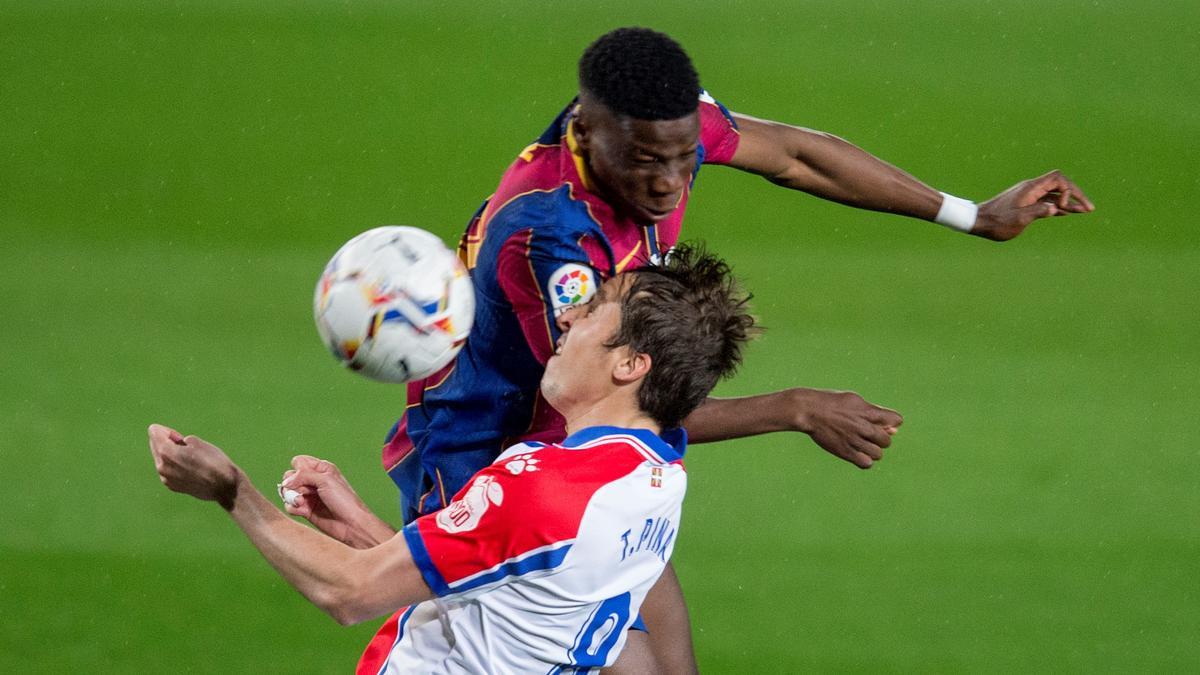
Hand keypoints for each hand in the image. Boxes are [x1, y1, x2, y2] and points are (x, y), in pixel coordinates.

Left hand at [148, 424, 240, 507]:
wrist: (224, 487)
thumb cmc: (214, 461)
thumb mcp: (198, 442)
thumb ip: (180, 439)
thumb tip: (173, 444)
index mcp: (166, 452)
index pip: (154, 431)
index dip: (167, 430)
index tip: (180, 436)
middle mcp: (161, 466)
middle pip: (155, 445)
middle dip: (166, 441)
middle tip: (185, 445)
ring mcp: (165, 478)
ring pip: (161, 459)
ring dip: (170, 454)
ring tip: (190, 457)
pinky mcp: (172, 486)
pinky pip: (167, 470)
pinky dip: (174, 465)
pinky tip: (190, 468)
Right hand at [280, 456, 394, 547]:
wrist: (350, 525)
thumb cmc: (344, 500)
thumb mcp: (326, 480)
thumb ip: (303, 476)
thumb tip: (285, 482)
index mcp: (322, 469)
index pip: (299, 462)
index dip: (298, 469)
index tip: (305, 477)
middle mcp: (314, 481)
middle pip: (289, 477)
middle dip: (292, 485)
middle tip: (304, 492)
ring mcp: (309, 496)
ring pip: (287, 492)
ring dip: (292, 497)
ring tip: (302, 503)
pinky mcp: (305, 510)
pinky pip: (289, 506)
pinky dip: (293, 508)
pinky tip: (304, 512)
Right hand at [789, 389, 902, 468]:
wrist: (809, 410)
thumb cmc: (831, 403)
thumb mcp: (854, 400)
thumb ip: (874, 412)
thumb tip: (894, 428)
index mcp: (868, 412)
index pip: (897, 420)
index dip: (890, 422)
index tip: (879, 423)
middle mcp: (864, 427)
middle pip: (887, 441)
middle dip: (879, 439)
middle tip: (865, 435)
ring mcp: (855, 440)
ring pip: (878, 454)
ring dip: (872, 451)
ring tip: (860, 445)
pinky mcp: (845, 452)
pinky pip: (866, 464)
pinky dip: (864, 460)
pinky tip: (856, 453)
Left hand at [972, 170, 1093, 240]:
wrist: (978, 221)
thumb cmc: (996, 222)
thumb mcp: (1018, 220)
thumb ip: (1037, 212)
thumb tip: (1055, 208)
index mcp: (1030, 189)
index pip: (1057, 179)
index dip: (1067, 190)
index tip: (1062, 207)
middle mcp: (1031, 188)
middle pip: (1060, 185)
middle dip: (1075, 195)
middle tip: (1089, 208)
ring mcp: (1029, 195)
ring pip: (1054, 194)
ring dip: (1069, 202)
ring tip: (1085, 211)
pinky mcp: (1026, 203)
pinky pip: (1047, 201)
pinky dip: (1058, 206)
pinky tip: (1068, 212)